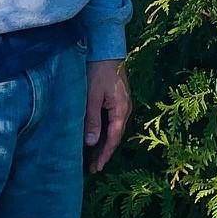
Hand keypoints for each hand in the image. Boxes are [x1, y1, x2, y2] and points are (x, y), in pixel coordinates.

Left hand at [83, 58, 131, 173]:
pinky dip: (104, 131)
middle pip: (115, 136)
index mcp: (121, 110)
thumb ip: (92, 120)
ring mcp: (122, 104)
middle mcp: (125, 109)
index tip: (95, 169)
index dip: (104, 155)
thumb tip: (92, 143)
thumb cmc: (98, 71)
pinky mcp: (117, 99)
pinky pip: (112, 120)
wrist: (107, 48)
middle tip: (92, 167)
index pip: (113, 139)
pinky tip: (96, 135)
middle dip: (104, 152)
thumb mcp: (92, 96)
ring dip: (104, 142)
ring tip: (92, 156)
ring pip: (113, 129)